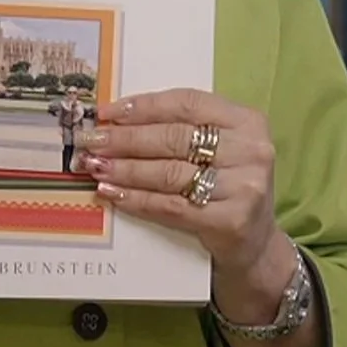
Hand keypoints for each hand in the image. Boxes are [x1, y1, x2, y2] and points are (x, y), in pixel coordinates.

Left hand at [73, 87, 279, 274]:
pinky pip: (170, 205)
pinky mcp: (231, 220)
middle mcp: (251, 150)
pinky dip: (136, 199)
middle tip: (92, 140)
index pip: (187, 104)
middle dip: (125, 139)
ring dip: (125, 169)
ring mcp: (244, 186)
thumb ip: (181, 130)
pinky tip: (112, 193)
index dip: (144, 106)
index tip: (108, 112)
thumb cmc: (227, 187)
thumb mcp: (220, 149)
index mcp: (247, 121)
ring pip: (169, 172)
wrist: (255, 243)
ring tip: (96, 166)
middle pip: (174, 137)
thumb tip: (117, 120)